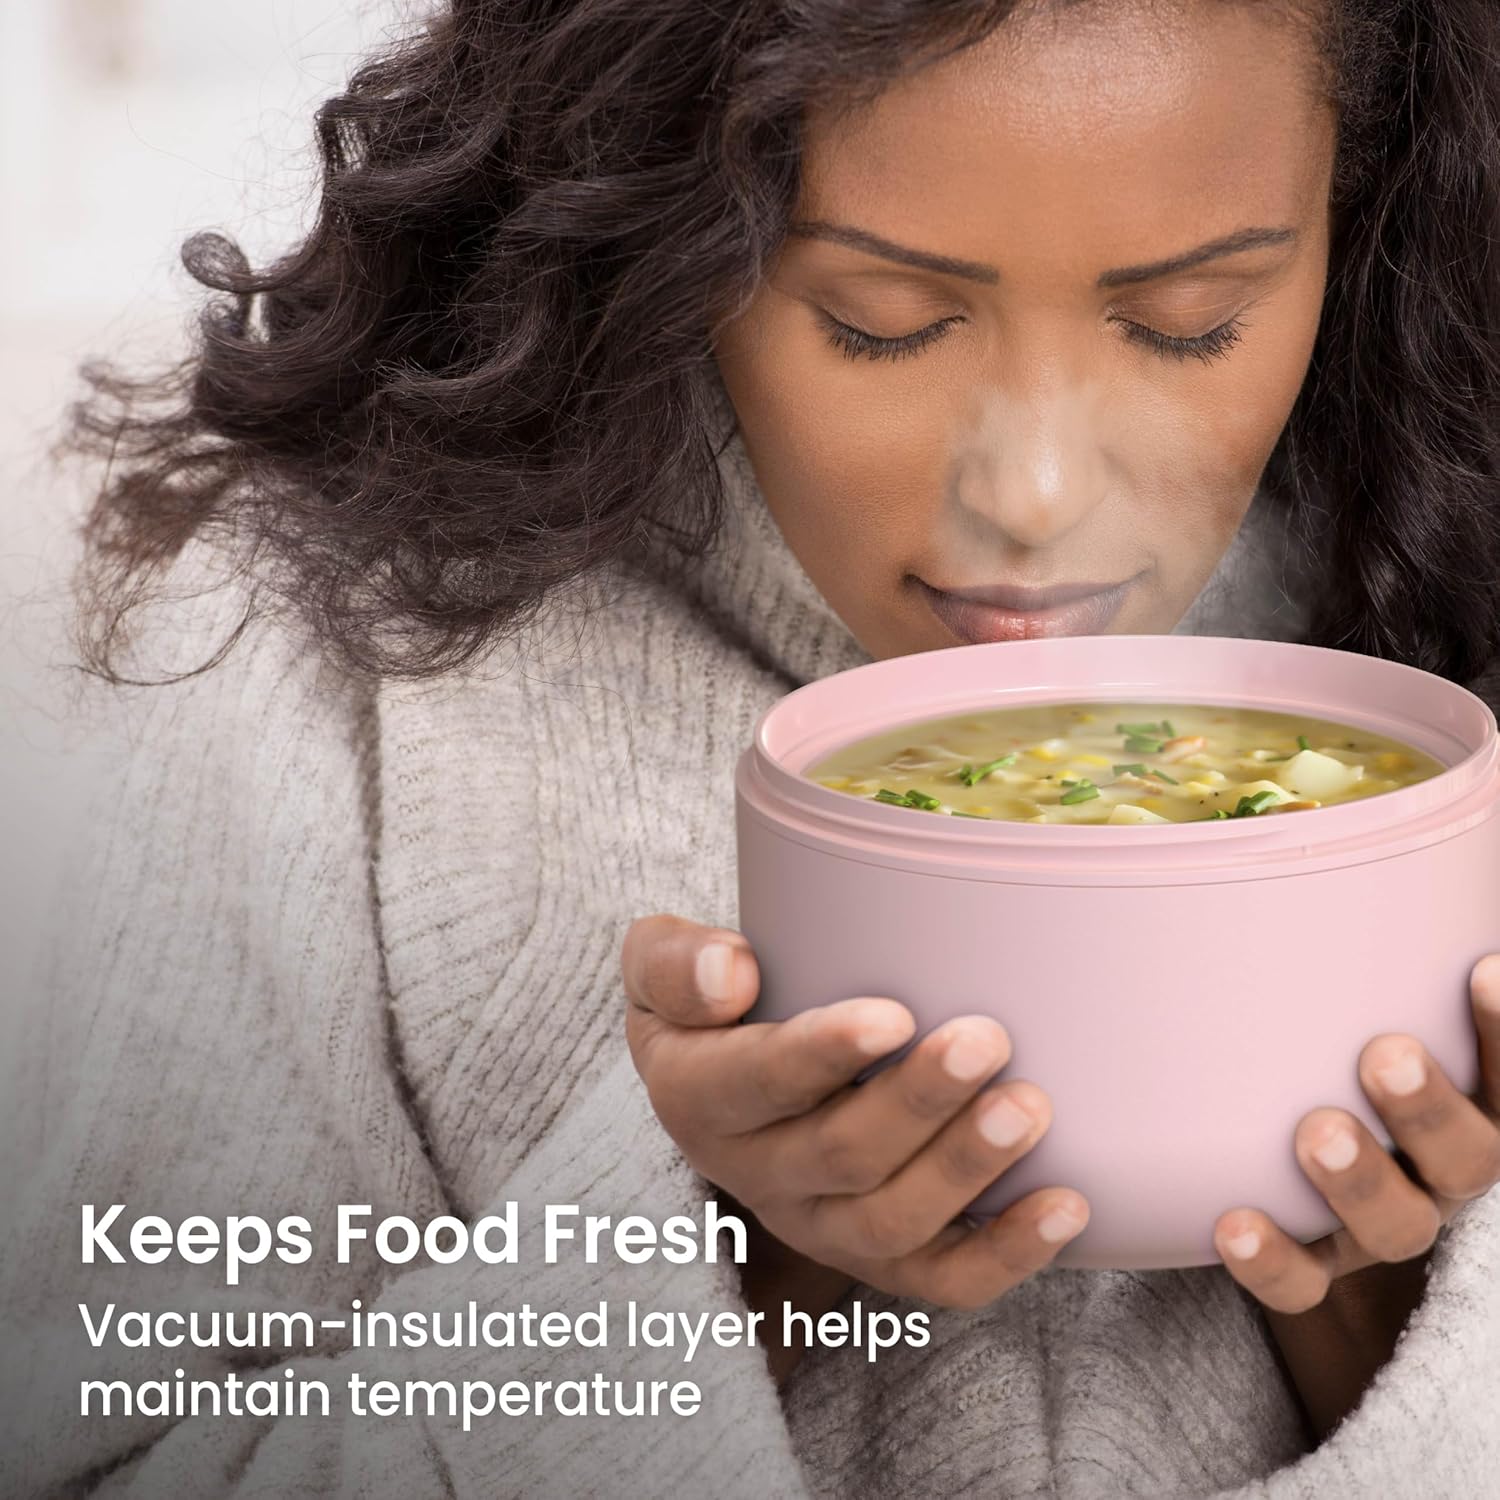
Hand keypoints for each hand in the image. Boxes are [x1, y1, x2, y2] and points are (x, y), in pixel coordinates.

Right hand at [620, 913, 1090, 1311]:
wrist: (734, 1076)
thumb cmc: (713, 1005)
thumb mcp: (662, 968)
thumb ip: (675, 962)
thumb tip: (731, 974)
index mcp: (701, 1097)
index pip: (755, 1083)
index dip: (822, 1056)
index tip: (892, 1015)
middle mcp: (759, 1175)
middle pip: (838, 1156)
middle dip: (916, 1103)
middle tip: (985, 1040)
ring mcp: (824, 1226)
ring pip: (891, 1224)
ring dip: (964, 1171)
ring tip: (1029, 1108)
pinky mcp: (883, 1256)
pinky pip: (944, 1280)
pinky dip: (1009, 1253)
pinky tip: (1068, 1204)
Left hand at [1212, 954, 1499, 1312]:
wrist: (1314, 1204)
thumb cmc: (1333, 1063)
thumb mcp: (1366, 1007)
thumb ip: (1377, 953)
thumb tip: (1389, 829)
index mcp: (1476, 1105)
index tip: (1488, 964)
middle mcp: (1443, 1172)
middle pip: (1471, 1157)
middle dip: (1433, 1104)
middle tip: (1383, 1051)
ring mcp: (1381, 1226)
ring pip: (1393, 1224)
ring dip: (1359, 1179)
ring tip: (1314, 1130)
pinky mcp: (1316, 1270)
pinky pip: (1301, 1286)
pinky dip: (1271, 1262)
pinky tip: (1230, 1222)